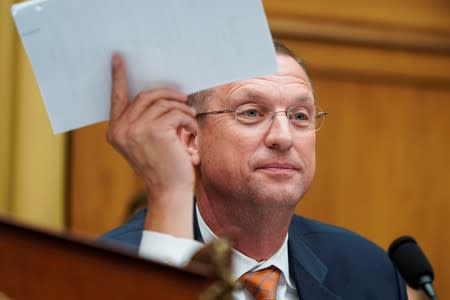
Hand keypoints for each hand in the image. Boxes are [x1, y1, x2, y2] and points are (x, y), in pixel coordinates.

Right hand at [107, 55, 197, 237]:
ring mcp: (136, 130)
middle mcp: (121, 129)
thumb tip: (159, 94)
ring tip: (190, 119)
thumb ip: (144, 119)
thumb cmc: (162, 165)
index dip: (119, 77)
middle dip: (168, 94)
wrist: (169, 190)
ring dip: (182, 108)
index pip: (117, 98)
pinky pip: (176, 112)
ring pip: (163, 103)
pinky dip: (188, 119)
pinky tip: (191, 131)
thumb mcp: (146, 142)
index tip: (119, 59)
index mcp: (115, 131)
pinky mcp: (155, 131)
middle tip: (183, 99)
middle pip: (146, 96)